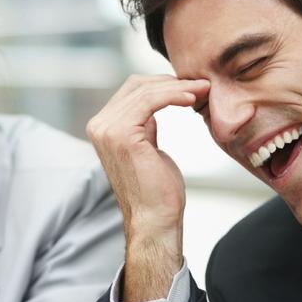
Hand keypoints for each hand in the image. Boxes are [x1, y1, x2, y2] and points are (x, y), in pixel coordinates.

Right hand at [86, 74, 208, 301]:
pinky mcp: (122, 134)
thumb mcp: (147, 146)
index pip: (131, 91)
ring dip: (178, 87)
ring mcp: (107, 129)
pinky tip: (190, 98)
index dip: (162, 84)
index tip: (191, 86)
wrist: (155, 219)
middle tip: (200, 84)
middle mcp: (99, 126)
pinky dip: (172, 95)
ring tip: (202, 90)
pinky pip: (149, 101)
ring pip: (145, 91)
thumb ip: (144, 123)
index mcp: (102, 127)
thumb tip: (154, 103)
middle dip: (172, 81)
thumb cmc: (156, 189)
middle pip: (136, 85)